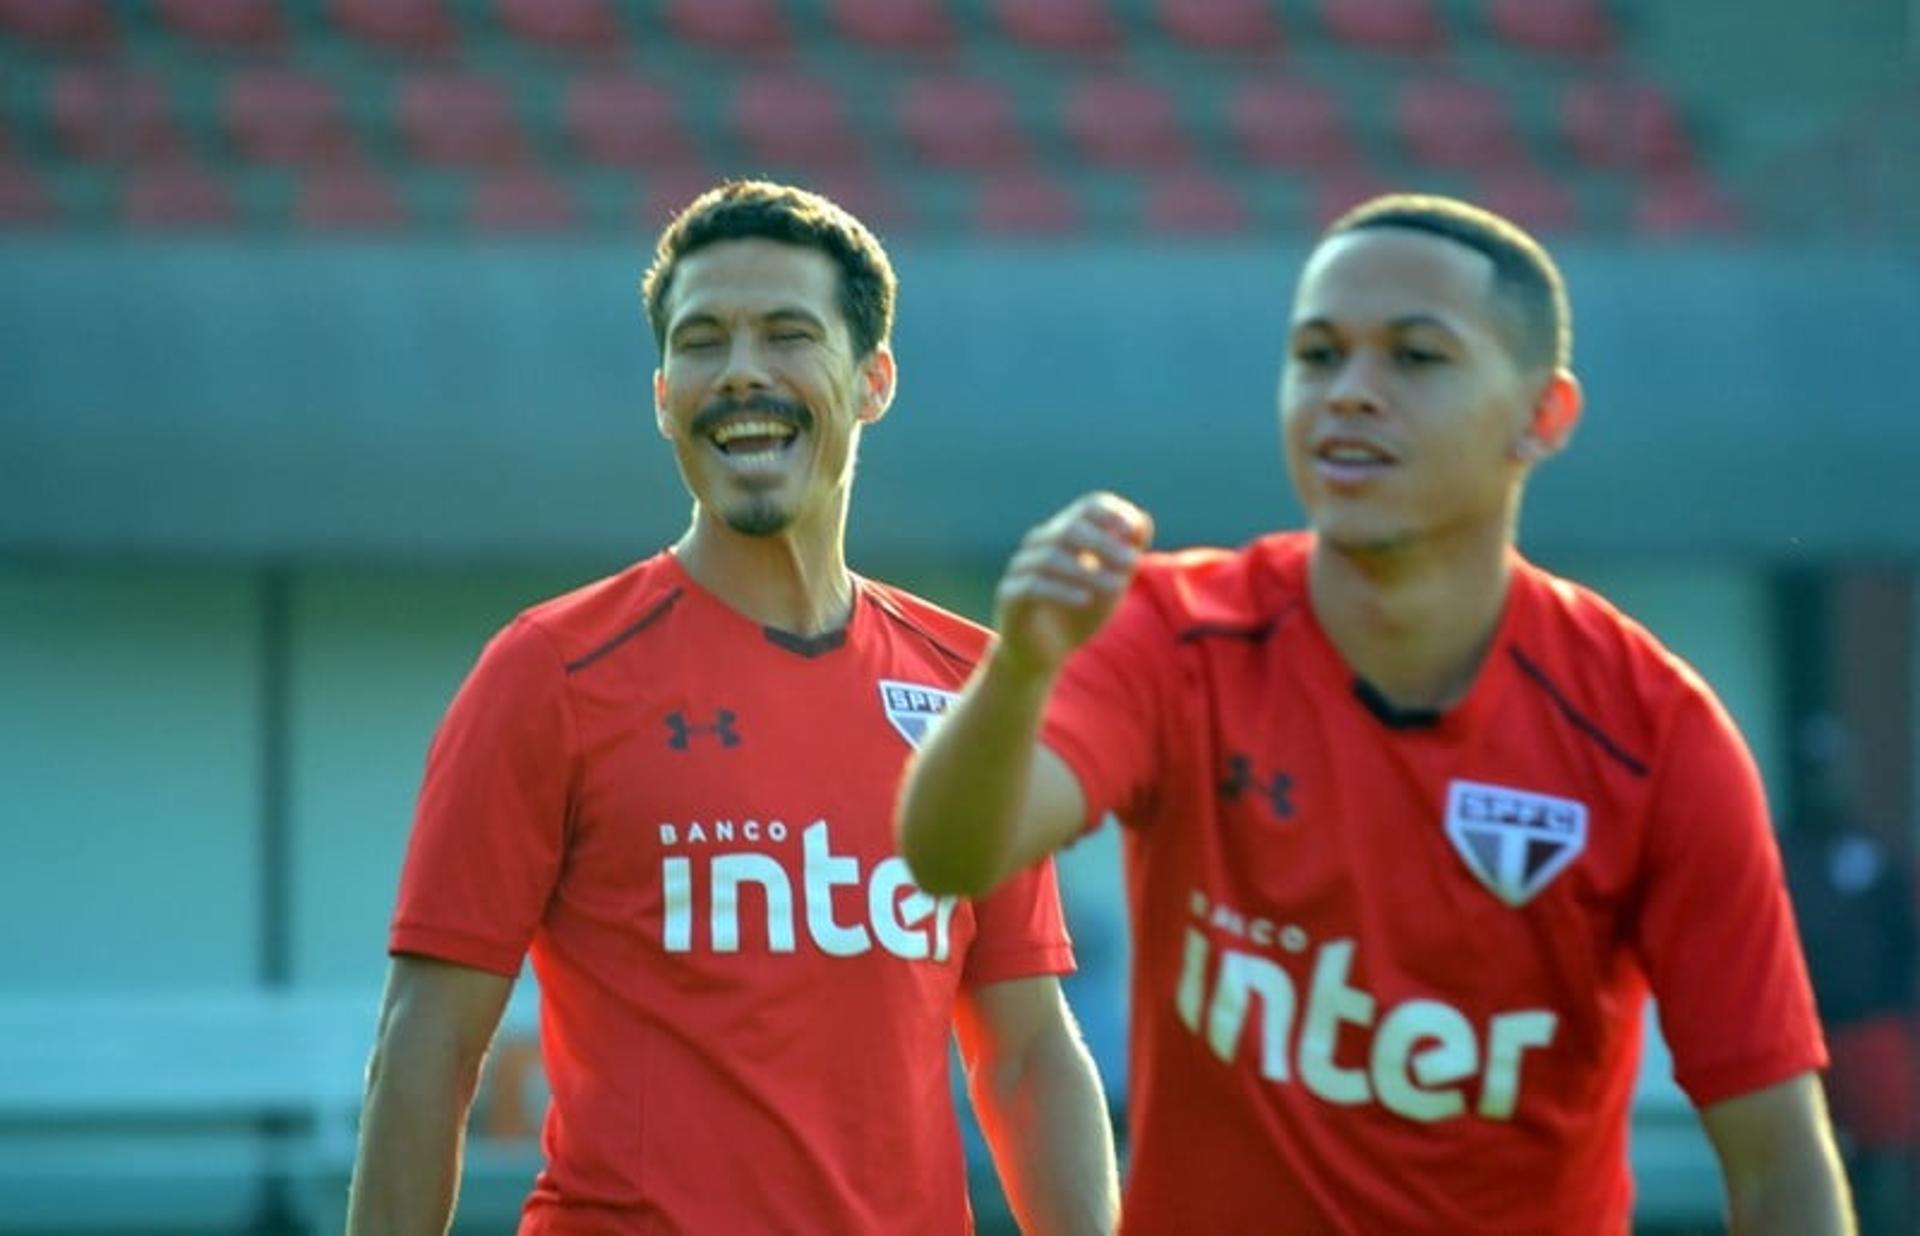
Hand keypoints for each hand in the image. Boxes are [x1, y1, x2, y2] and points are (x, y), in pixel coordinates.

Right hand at [993, 492, 1152, 680]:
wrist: (1043, 655)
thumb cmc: (1079, 614)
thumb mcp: (1111, 586)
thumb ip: (1126, 556)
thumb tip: (1143, 522)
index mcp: (1066, 533)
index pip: (1089, 507)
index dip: (1111, 514)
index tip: (1131, 532)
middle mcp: (1039, 543)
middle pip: (1070, 528)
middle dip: (1104, 544)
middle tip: (1130, 563)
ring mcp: (1020, 567)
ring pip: (1051, 556)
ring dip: (1089, 571)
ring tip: (1116, 587)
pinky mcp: (1009, 595)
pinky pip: (1033, 585)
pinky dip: (1062, 590)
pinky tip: (1085, 600)